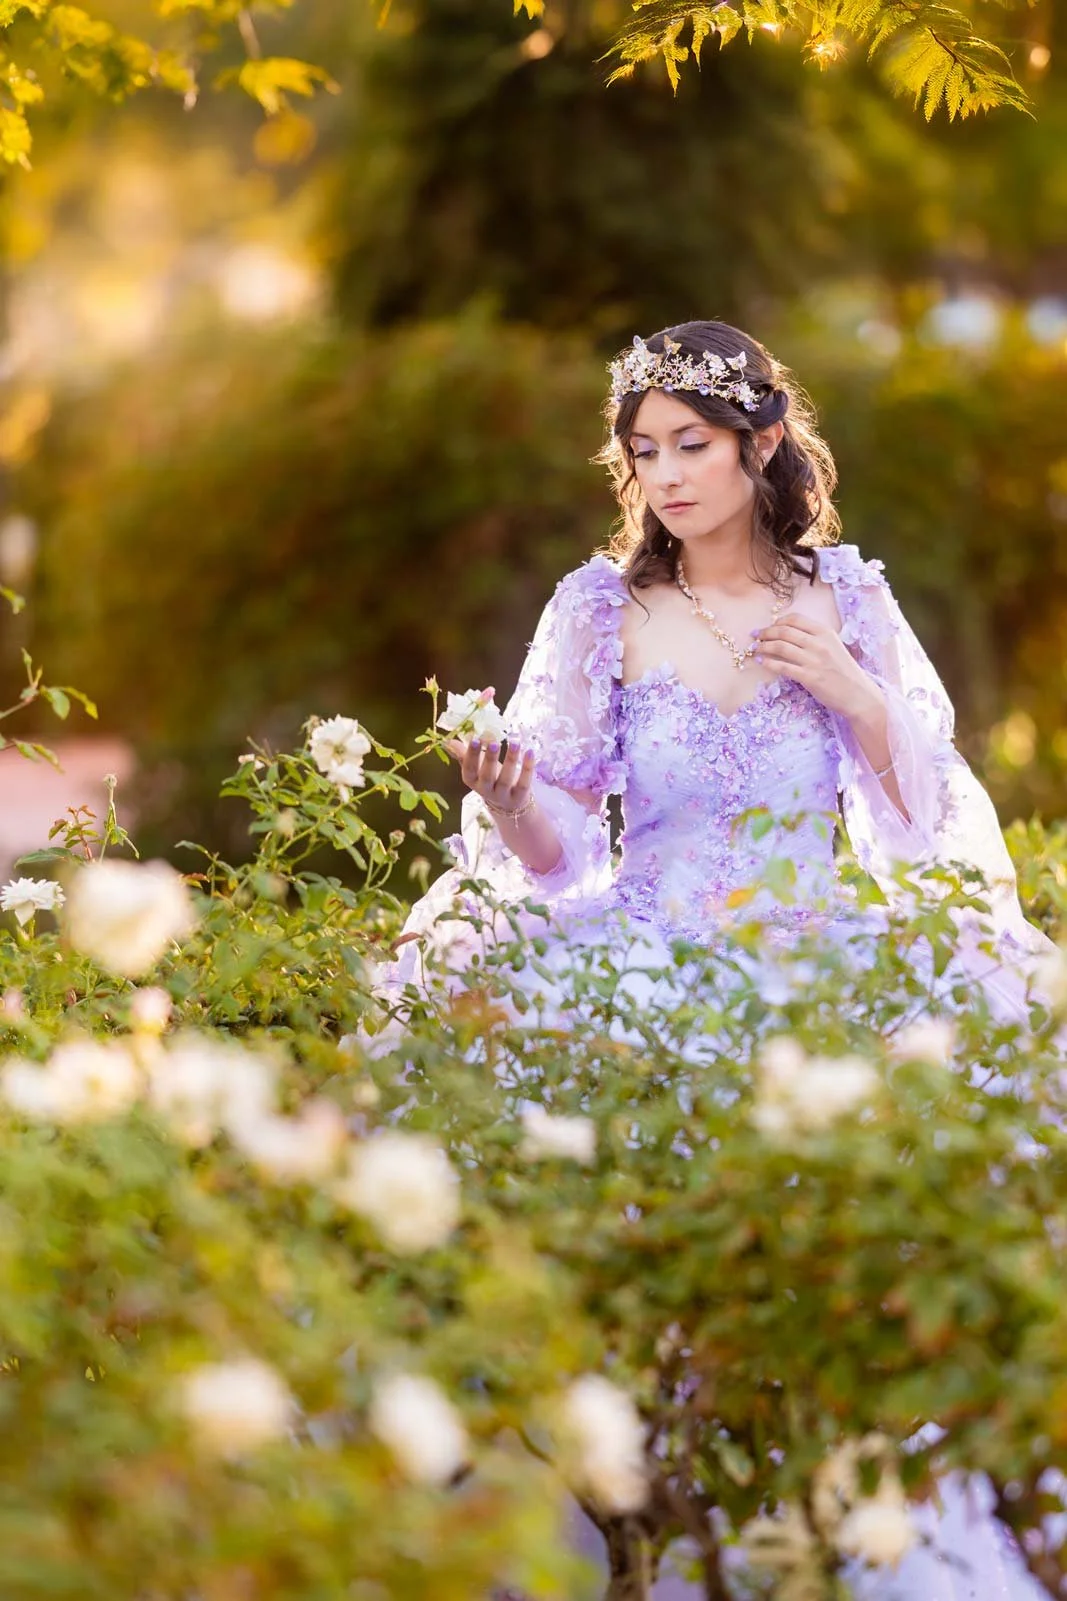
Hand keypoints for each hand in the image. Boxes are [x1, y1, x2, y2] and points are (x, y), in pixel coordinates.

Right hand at [442, 688, 536, 816]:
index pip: (469, 770)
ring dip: (510, 760)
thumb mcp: (476, 769)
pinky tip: (530, 752)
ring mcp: (503, 795)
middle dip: (490, 759)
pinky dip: (527, 767)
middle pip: (487, 776)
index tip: (475, 739)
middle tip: (494, 742)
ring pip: (506, 778)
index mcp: (473, 781)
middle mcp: (486, 790)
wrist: (508, 805)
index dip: (472, 756)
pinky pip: (524, 782)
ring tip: (514, 742)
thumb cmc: (490, 779)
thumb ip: (464, 755)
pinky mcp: (519, 796)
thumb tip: (449, 741)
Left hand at [752, 613, 878, 720]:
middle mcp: (819, 643)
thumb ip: (815, 639)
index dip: (777, 621)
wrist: (858, 694)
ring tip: (755, 649)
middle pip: (784, 631)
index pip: (795, 619)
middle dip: (765, 632)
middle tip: (755, 636)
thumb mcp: (833, 647)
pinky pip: (783, 666)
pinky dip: (769, 663)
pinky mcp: (809, 677)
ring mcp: (814, 660)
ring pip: (780, 647)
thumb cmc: (844, 671)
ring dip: (763, 646)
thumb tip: (789, 634)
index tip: (769, 627)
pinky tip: (762, 662)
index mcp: (825, 632)